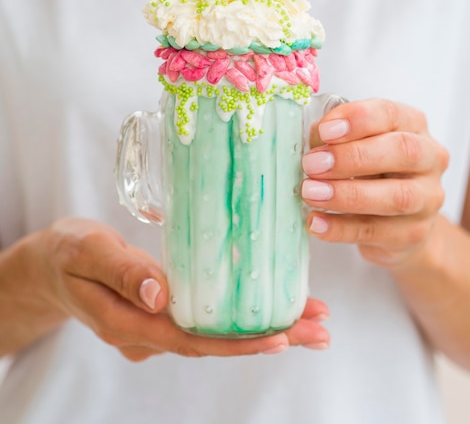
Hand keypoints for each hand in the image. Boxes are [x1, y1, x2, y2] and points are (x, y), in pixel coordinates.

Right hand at [36, 218, 328, 358]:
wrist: (50, 266)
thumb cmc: (66, 253)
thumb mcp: (87, 250)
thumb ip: (121, 270)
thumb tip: (161, 295)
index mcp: (126, 324)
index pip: (189, 340)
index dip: (237, 343)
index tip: (281, 337)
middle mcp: (146, 334)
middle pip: (213, 344)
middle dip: (269, 339)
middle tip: (318, 330)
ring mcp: (155, 327)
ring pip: (215, 334)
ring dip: (264, 329)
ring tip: (312, 319)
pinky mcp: (163, 313)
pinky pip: (207, 320)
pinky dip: (242, 316)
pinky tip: (273, 306)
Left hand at [301, 99, 448, 267]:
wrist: (398, 220)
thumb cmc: (372, 169)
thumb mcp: (356, 143)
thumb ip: (336, 137)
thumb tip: (311, 139)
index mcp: (412, 125)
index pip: (390, 114)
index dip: (357, 120)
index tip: (325, 131)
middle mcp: (429, 158)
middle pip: (401, 151)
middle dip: (352, 157)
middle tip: (312, 164)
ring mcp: (427, 198)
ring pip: (394, 196)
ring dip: (346, 195)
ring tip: (311, 192)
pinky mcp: (414, 233)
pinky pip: (376, 231)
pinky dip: (341, 228)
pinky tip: (315, 221)